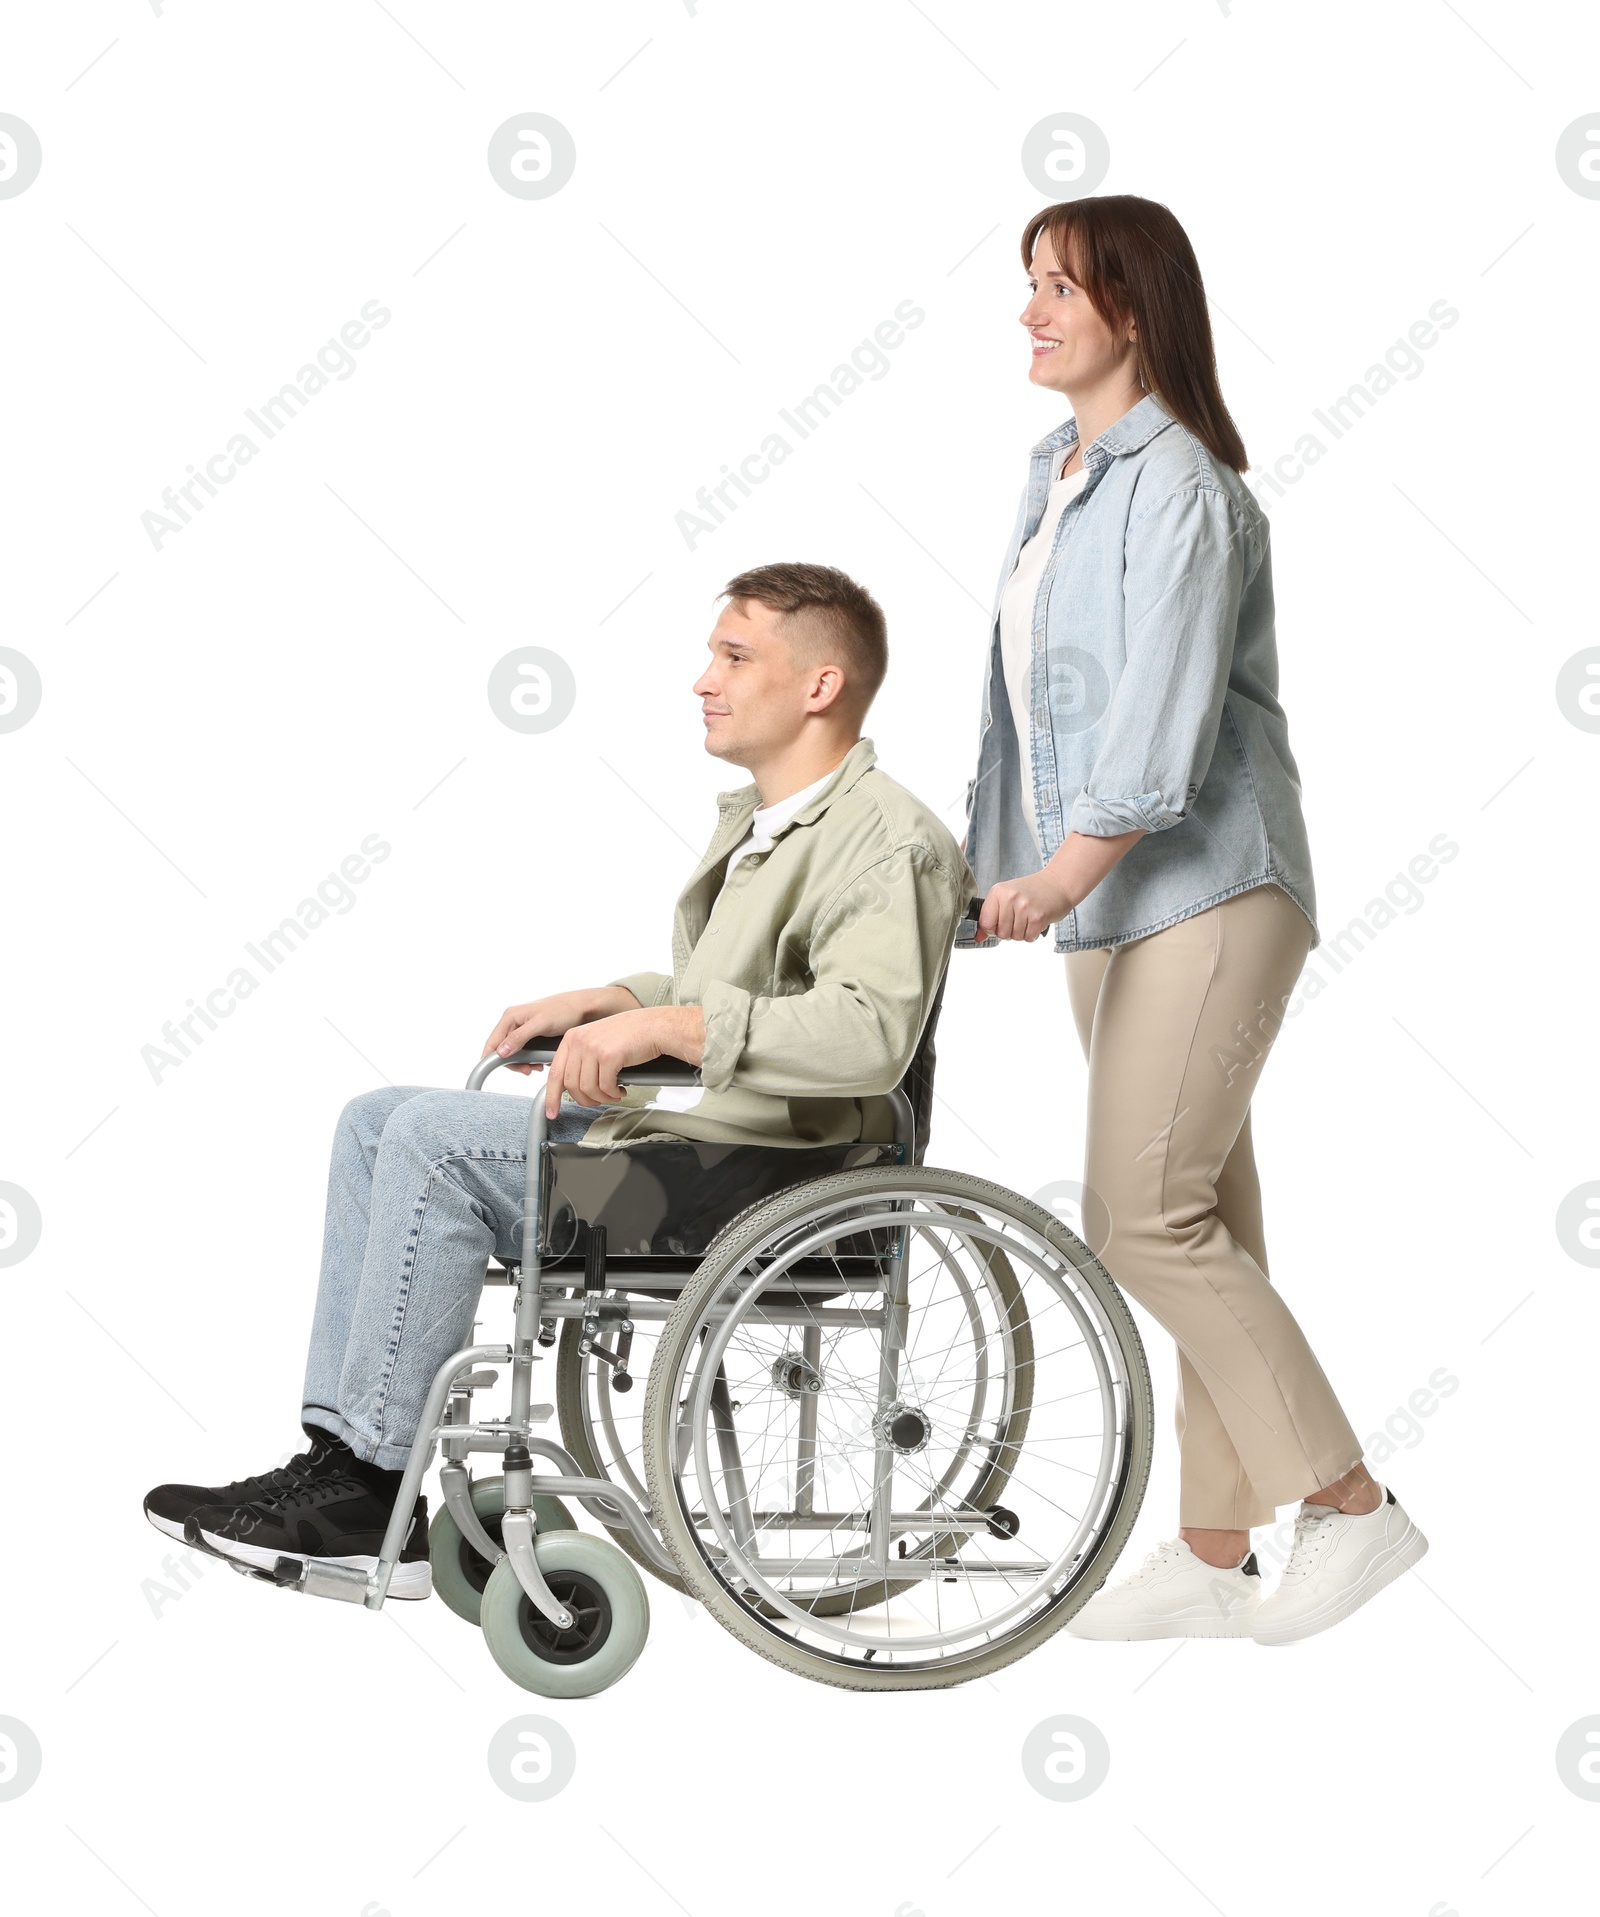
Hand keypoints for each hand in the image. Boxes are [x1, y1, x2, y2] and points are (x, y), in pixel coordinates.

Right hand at [482, 986, 639, 1075]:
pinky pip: (525, 1052)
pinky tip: (541, 1063)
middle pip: (502, 1051)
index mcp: (510, 1017)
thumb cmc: (564, 1010)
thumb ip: (519, 1037)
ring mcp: (522, 1029)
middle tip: (529, 1070)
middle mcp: (513, 1022)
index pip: (492, 1043)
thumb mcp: (541, 1023)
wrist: (584, 1008)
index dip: (494, 1059)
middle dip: (514, 1064)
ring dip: (523, 1064)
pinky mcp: (532, 1035)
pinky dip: (531, 1060)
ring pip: (513, 1053)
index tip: (507, 1071)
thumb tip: (501, 1051)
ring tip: (536, 1067)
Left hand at [543, 1006, 704, 1117]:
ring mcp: (593, 1047)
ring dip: (602, 1097)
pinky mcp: (608, 1056)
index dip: (552, 1097)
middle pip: (571, 1084)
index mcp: (572, 1037)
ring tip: (613, 1094)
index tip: (552, 1112)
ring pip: (587, 1089)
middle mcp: (579, 1041)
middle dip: (585, 1100)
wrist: (654, 1026)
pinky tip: (621, 1089)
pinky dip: (613, 1094)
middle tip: (598, 1101)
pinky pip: (604, 1087)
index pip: (555, 1073)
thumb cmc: (630, 1035)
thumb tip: (572, 1086)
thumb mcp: (597, 1040)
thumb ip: (581, 1058)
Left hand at [976, 869, 1075, 942]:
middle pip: (1001, 933)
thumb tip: (978, 937)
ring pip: (1015, 937)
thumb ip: (991, 916)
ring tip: (1028, 918)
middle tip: (1019, 919)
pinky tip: (1036, 921)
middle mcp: (1010, 898)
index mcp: (998, 891)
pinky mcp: (1038, 917)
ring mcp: (1024, 907)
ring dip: (1022, 933)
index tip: (1000, 923)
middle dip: (1009, 932)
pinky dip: (1032, 934)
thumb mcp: (1007, 897)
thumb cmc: (1031, 891)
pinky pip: (1028, 938)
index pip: (985, 922)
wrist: (1058, 883)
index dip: (992, 928)